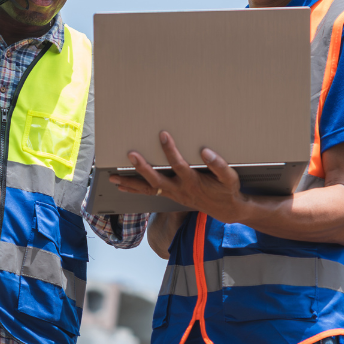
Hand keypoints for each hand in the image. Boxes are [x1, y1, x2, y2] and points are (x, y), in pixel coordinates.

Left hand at [110, 131, 249, 223]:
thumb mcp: (229, 177)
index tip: (163, 134)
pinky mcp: (170, 195)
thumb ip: (218, 165)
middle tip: (130, 155)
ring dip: (131, 184)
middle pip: (156, 180)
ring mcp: (173, 194)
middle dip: (142, 168)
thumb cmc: (227, 190)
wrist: (226, 209)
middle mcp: (179, 189)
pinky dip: (135, 189)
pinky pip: (149, 193)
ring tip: (113, 179)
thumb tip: (205, 152)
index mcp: (193, 182)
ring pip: (148, 189)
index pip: (178, 165)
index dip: (170, 150)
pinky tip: (123, 185)